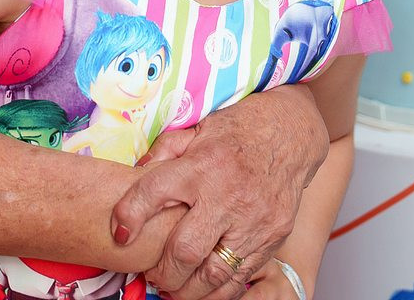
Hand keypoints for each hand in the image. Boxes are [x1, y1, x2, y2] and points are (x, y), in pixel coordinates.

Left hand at [112, 89, 325, 299]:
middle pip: (185, 250)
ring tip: (173, 290)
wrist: (292, 132)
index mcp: (202, 164)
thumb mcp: (197, 130)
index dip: (129, 215)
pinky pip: (241, 276)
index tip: (121, 234)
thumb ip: (164, 153)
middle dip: (162, 272)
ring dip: (187, 291)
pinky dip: (218, 292)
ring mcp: (254, 220)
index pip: (154, 192)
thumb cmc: (239, 130)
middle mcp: (227, 195)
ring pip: (214, 273)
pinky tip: (203, 291)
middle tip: (153, 275)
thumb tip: (133, 176)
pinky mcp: (273, 237)